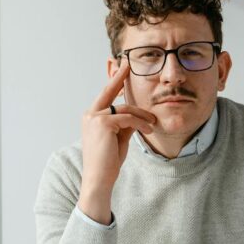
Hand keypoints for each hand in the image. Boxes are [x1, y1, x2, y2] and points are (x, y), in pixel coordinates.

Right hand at [78, 62, 155, 222]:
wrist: (99, 179)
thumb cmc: (108, 162)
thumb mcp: (118, 138)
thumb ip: (124, 123)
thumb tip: (136, 114)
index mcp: (91, 117)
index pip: (105, 95)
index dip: (115, 81)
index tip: (123, 68)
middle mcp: (90, 114)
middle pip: (109, 91)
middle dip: (120, 76)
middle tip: (129, 63)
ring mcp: (94, 117)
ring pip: (125, 108)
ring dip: (142, 116)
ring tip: (153, 123)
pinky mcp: (102, 123)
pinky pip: (128, 118)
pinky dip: (140, 123)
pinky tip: (149, 130)